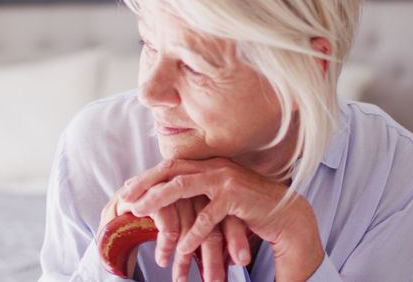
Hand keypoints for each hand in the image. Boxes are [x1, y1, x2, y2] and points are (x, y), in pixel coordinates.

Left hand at [119, 158, 324, 281]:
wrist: (287, 213)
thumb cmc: (250, 208)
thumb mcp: (220, 196)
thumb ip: (200, 192)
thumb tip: (171, 199)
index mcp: (210, 165)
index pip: (172, 164)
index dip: (148, 176)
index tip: (127, 188)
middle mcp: (215, 167)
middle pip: (171, 169)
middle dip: (145, 182)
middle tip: (124, 197)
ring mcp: (225, 179)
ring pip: (183, 186)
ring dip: (158, 199)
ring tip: (139, 212)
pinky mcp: (236, 197)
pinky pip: (207, 216)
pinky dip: (192, 233)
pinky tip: (180, 246)